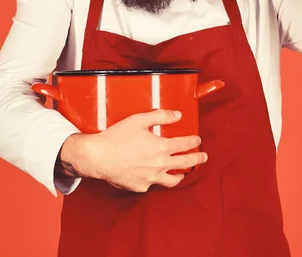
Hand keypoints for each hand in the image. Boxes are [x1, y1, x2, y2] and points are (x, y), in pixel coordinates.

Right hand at [59, 109, 207, 192]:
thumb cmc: (116, 137)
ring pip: (172, 180)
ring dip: (181, 175)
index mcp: (161, 147)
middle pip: (185, 163)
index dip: (194, 142)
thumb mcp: (139, 120)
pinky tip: (157, 176)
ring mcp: (151, 178)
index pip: (185, 145)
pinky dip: (157, 179)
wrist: (98, 156)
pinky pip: (153, 184)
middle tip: (203, 157)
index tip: (198, 140)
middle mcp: (159, 165)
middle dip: (197, 159)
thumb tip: (177, 115)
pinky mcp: (141, 186)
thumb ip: (161, 116)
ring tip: (184, 173)